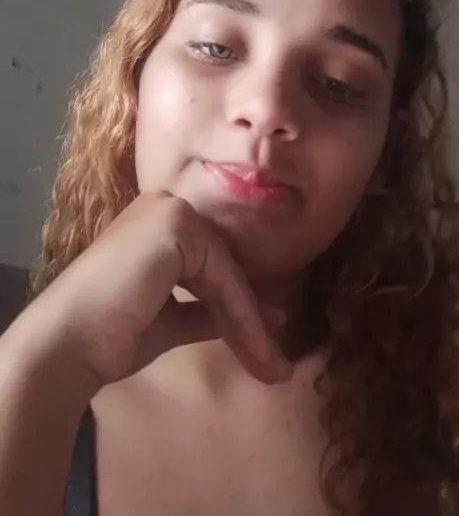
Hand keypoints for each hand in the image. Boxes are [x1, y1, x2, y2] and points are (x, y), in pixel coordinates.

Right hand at [36, 192, 291, 389]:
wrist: (68, 343)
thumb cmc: (109, 335)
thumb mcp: (169, 320)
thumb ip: (206, 312)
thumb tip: (262, 318)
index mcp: (158, 223)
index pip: (211, 266)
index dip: (239, 309)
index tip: (264, 349)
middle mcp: (165, 206)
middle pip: (222, 268)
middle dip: (249, 320)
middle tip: (274, 364)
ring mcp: (171, 211)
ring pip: (227, 274)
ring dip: (250, 324)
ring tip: (272, 367)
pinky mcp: (176, 225)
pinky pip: (222, 276)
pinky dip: (242, 315)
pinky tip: (256, 348)